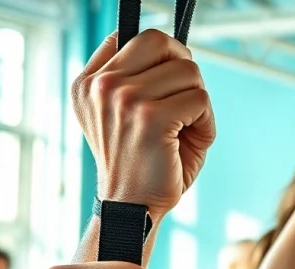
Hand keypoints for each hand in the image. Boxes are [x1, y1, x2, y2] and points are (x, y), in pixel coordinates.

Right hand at [72, 30, 215, 215]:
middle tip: (184, 101)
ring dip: (198, 101)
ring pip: (188, 71)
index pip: (129, 34)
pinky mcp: (151, 118)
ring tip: (185, 129)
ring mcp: (123, 99)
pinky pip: (200, 100)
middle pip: (161, 41)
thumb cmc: (140, 163)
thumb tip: (178, 49)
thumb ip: (143, 76)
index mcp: (88, 83)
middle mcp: (100, 86)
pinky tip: (190, 141)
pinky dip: (206, 122)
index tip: (165, 84)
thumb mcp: (129, 112)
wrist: (132, 209)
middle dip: (184, 68)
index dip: (160, 55)